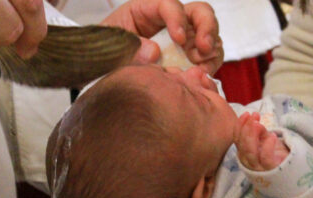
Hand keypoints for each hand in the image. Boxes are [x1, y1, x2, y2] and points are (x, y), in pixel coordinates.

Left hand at [101, 0, 223, 73]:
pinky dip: (210, 64)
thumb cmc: (105, 52)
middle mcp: (168, 21)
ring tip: (201, 67)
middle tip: (204, 48)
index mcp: (145, 10)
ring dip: (211, 49)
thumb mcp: (109, 49)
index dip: (178, 19)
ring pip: (209, 33)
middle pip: (199, 12)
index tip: (179, 39)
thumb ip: (129, 49)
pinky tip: (202, 75)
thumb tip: (154, 53)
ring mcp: (181, 39)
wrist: (101, 71)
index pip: (169, 4)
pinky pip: (209, 56)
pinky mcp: (187, 57)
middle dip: (207, 28)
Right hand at [235, 113, 289, 170]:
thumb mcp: (265, 138)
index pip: (236, 138)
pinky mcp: (270, 169)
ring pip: (249, 151)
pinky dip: (268, 145)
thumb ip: (259, 130)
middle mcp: (247, 161)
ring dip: (252, 135)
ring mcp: (258, 167)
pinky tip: (273, 136)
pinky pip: (265, 157)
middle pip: (241, 144)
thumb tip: (255, 122)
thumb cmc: (274, 152)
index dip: (239, 125)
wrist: (289, 168)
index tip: (247, 113)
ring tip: (260, 124)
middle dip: (246, 128)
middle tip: (255, 116)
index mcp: (244, 152)